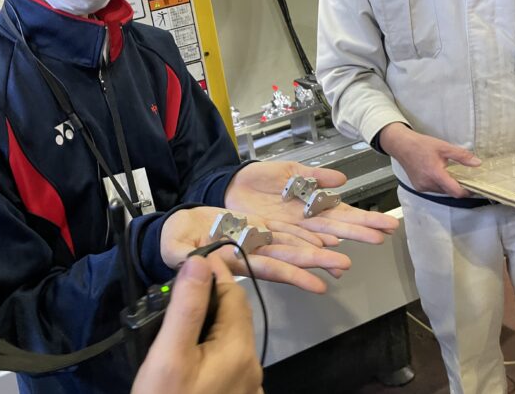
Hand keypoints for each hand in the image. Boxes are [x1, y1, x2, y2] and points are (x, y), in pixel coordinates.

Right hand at [132, 256, 261, 393]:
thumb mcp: (169, 355)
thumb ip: (186, 308)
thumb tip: (199, 263)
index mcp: (239, 349)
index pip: (234, 293)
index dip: (216, 271)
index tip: (196, 254)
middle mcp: (251, 366)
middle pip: (236, 315)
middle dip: (215, 291)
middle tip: (186, 278)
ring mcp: (247, 385)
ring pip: (232, 337)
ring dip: (214, 317)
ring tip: (186, 305)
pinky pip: (229, 360)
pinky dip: (214, 343)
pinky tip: (194, 343)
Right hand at [161, 206, 351, 292]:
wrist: (172, 233)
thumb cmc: (171, 245)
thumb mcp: (174, 251)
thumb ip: (184, 257)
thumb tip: (193, 263)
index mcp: (234, 264)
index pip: (269, 270)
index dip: (293, 275)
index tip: (318, 284)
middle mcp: (249, 255)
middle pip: (288, 259)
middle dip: (316, 262)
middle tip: (343, 264)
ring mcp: (253, 242)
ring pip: (289, 246)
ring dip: (314, 248)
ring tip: (340, 252)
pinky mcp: (252, 228)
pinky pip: (279, 231)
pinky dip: (300, 232)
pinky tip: (318, 235)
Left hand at [224, 161, 398, 245]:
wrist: (232, 184)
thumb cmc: (262, 177)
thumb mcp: (291, 170)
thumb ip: (315, 176)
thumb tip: (343, 180)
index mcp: (313, 203)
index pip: (344, 212)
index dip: (365, 218)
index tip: (387, 224)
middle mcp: (306, 220)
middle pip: (337, 227)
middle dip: (359, 232)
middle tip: (381, 238)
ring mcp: (291, 228)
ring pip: (319, 238)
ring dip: (337, 245)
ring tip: (357, 249)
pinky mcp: (271, 233)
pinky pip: (293, 240)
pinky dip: (309, 246)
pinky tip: (325, 250)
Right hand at [379, 123, 480, 197]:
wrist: (401, 146)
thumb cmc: (421, 145)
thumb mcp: (444, 147)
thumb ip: (462, 156)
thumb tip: (477, 163)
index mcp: (435, 174)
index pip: (456, 191)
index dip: (467, 191)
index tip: (474, 187)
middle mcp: (428, 183)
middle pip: (449, 192)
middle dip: (457, 186)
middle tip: (462, 176)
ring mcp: (422, 187)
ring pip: (442, 191)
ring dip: (448, 185)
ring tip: (448, 173)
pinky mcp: (418, 187)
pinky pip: (433, 190)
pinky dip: (439, 185)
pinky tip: (437, 174)